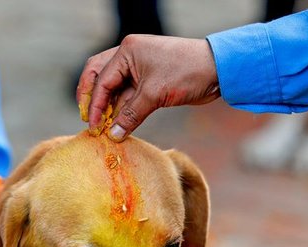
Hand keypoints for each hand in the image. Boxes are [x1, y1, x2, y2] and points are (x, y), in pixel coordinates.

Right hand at [77, 35, 219, 140]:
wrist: (217, 70)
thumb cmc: (187, 72)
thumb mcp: (155, 94)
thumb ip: (131, 115)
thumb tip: (113, 134)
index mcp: (127, 51)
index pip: (102, 79)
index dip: (95, 105)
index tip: (93, 126)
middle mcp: (129, 57)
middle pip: (99, 78)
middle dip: (93, 100)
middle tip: (89, 121)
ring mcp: (138, 69)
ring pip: (114, 89)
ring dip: (109, 108)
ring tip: (105, 129)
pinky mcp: (149, 82)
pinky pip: (128, 97)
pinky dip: (123, 111)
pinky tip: (119, 125)